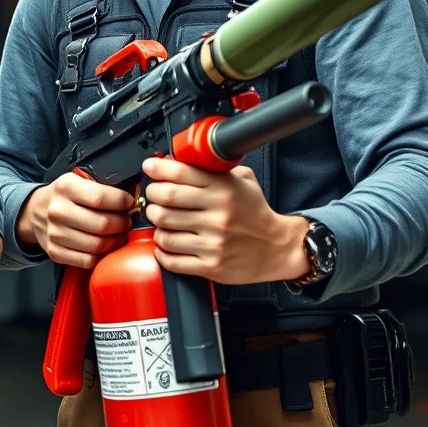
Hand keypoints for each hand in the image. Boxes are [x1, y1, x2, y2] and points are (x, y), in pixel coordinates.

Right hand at [21, 172, 133, 267]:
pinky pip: (87, 260)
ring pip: (97, 245)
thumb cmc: (63, 196)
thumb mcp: (77, 180)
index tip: (129, 203)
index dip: (121, 202)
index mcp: (65, 187)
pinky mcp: (55, 252)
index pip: (101, 198)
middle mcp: (58, 210)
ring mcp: (54, 233)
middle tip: (126, 221)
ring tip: (119, 234)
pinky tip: (105, 246)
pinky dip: (101, 256)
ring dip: (115, 241)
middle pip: (102, 224)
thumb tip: (132, 197)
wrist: (35, 212)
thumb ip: (101, 186)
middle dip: (122, 223)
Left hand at [141, 156, 309, 283]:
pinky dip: (161, 250)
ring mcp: (213, 242)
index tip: (149, 168)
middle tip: (154, 195)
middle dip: (152, 195)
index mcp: (224, 190)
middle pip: (166, 199)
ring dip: (156, 224)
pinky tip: (166, 242)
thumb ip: (211, 168)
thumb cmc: (255, 213)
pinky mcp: (211, 266)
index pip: (180, 173)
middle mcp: (218, 215)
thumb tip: (173, 160)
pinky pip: (171, 259)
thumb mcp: (242, 181)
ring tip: (162, 220)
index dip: (157, 169)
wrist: (278, 247)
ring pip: (164, 231)